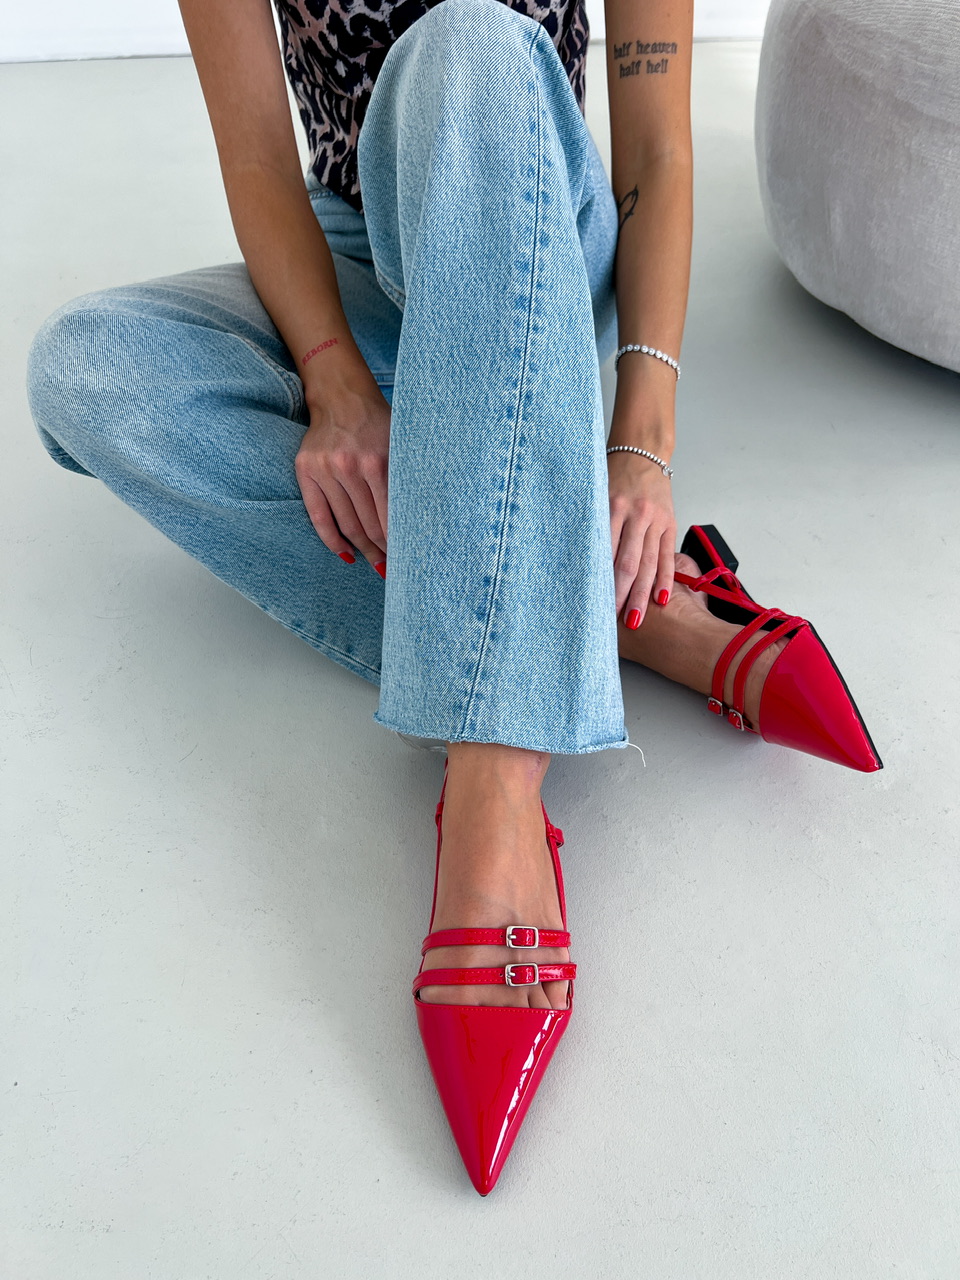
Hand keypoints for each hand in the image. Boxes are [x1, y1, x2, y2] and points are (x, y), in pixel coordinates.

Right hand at [294, 373, 391, 570]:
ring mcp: (325, 470)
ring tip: (374, 563)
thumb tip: (419, 522)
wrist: (341, 396)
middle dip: (382, 550)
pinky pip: (318, 517)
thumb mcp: (399, 445)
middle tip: (392, 567)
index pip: (389, 515)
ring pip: (345, 524)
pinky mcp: (305, 471)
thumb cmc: (377, 423)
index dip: (398, 541)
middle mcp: (350, 467)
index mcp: (377, 461)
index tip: (407, 558)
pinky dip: (332, 540)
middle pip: (368, 524)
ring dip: (361, 550)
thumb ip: (406, 478)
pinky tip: (346, 554)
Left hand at [607, 451, 676, 626]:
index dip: (599, 579)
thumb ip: (593, 525)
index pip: (605, 551)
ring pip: (648, 563)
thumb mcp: (597, 495)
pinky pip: (667, 555)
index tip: (592, 602)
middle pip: (628, 562)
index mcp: (613, 507)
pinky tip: (661, 599)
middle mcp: (636, 514)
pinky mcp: (669, 523)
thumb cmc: (613, 476)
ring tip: (635, 618)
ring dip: (642, 594)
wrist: (642, 451)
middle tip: (612, 621)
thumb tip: (582, 564)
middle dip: (620, 594)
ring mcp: (655, 520)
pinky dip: (665, 578)